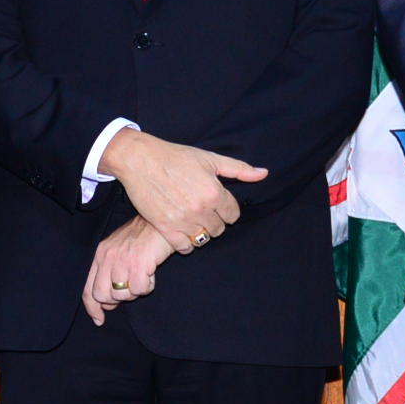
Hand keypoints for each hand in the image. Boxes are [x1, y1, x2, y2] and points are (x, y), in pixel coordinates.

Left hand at [81, 217, 175, 325]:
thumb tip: (106, 304)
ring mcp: (122, 260)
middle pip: (103, 295)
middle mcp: (107, 257)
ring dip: (135, 291)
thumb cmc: (142, 239)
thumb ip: (108, 274)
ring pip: (122, 294)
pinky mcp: (139, 264)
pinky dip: (148, 286)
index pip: (87, 288)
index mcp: (99, 254)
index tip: (99, 320)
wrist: (161, 223)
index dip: (92, 307)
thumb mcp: (117, 252)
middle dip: (117, 299)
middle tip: (130, 288)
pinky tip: (151, 273)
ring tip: (142, 275)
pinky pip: (139, 290)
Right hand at [101, 127, 264, 253]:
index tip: (216, 203)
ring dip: (200, 232)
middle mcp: (200, 208)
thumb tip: (264, 174)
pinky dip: (186, 243)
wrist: (140, 159)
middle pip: (219, 229)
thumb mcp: (209, 158)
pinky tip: (182, 231)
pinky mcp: (164, 227)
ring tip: (193, 220)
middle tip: (203, 211)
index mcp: (214, 191)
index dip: (226, 209)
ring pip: (203, 239)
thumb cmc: (175, 156)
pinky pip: (184, 247)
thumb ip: (239, 169)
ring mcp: (182, 220)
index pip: (233, 215)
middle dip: (214, 221)